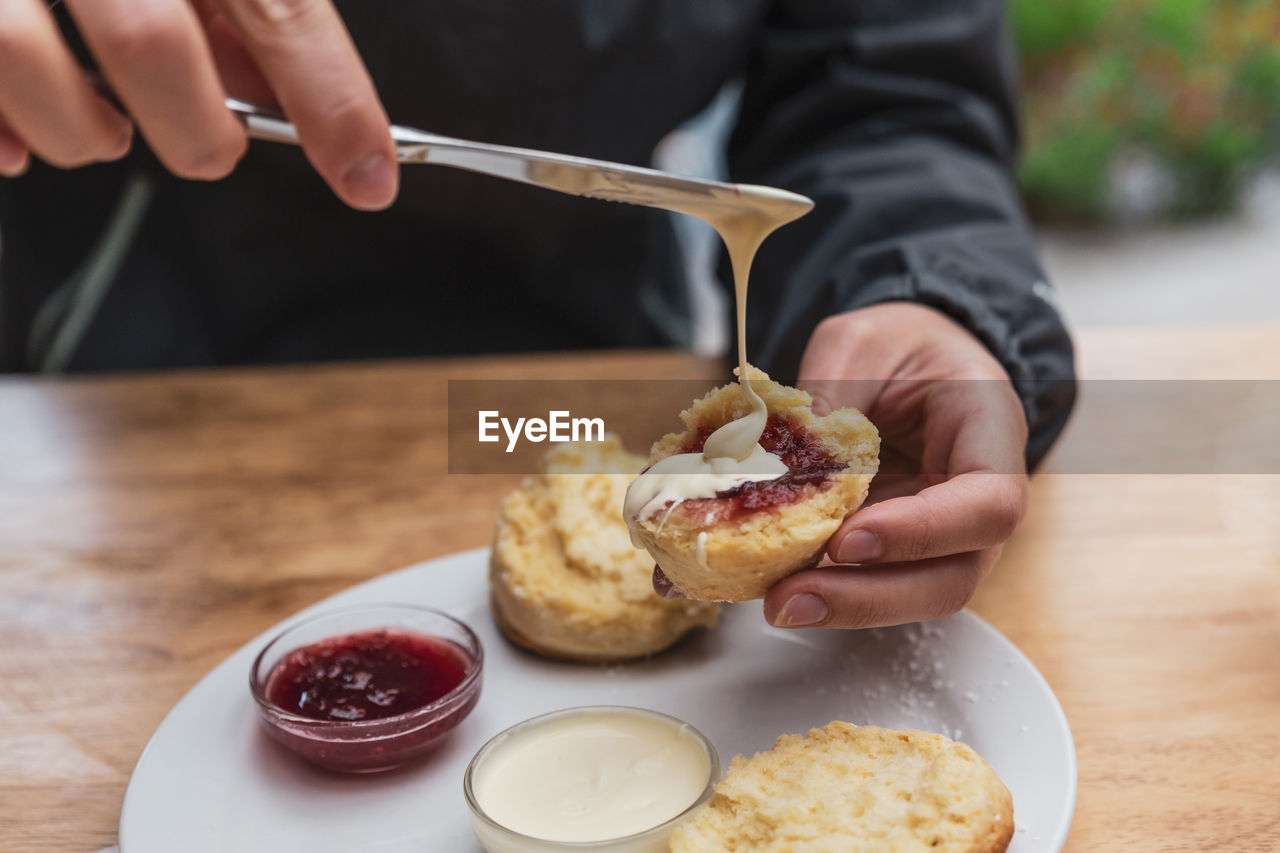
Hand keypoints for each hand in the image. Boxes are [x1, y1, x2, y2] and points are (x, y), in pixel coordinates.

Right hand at [0, 0, 396, 209]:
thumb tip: (276, 88)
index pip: (279, 5)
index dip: (331, 99)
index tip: (367, 173)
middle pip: (149, 42)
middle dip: (197, 133)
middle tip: (213, 147)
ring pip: (22, 59)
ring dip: (79, 132)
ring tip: (102, 130)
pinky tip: (22, 136)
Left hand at [763, 303, 1028, 628]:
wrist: (911, 361)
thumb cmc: (900, 345)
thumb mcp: (860, 344)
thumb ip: (829, 395)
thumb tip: (776, 457)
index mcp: (991, 436)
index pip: (987, 504)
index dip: (922, 532)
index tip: (849, 540)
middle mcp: (977, 502)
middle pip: (950, 578)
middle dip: (868, 598)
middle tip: (790, 599)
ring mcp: (942, 538)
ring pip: (911, 596)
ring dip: (841, 607)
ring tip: (775, 603)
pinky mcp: (897, 552)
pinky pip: (870, 584)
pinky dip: (820, 590)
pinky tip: (765, 586)